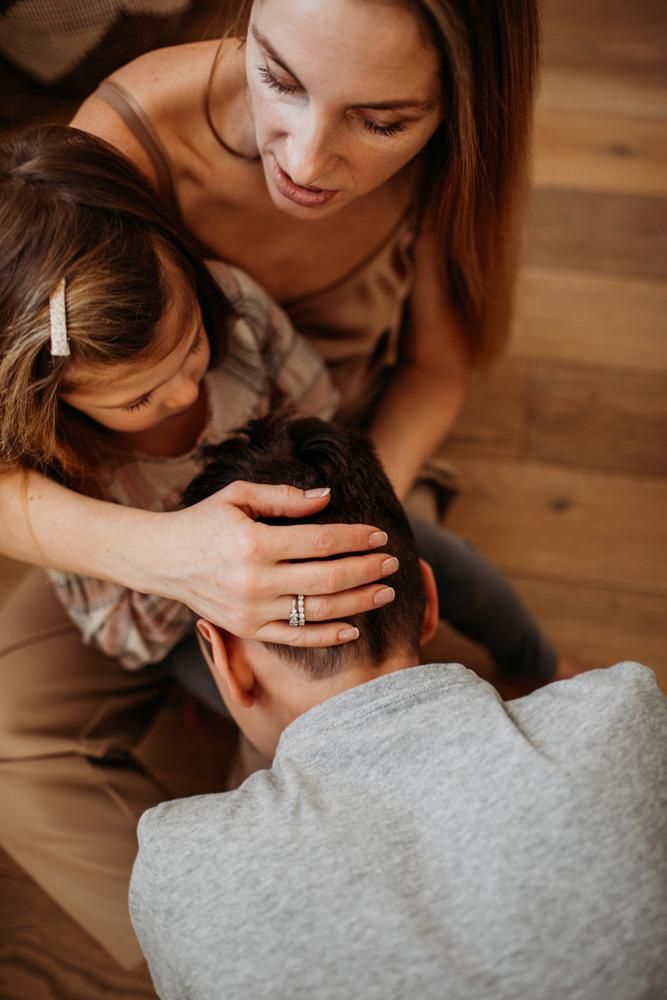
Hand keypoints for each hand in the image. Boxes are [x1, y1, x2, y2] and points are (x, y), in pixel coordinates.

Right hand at [144, 481, 397, 645]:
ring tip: (385, 592)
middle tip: (391, 562)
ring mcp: (252, 610)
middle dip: (366, 569)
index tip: (379, 535)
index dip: (355, 538)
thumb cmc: (205, 520)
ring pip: (318, 610)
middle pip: (327, 578)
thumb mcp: (238, 496)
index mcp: (254, 542)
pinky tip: (353, 626)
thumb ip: (284, 498)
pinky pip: (296, 639)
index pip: (320, 541)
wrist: (163, 560)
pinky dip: (327, 635)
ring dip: (358, 601)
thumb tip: (327, 497)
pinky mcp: (249, 630)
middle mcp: (255, 580)